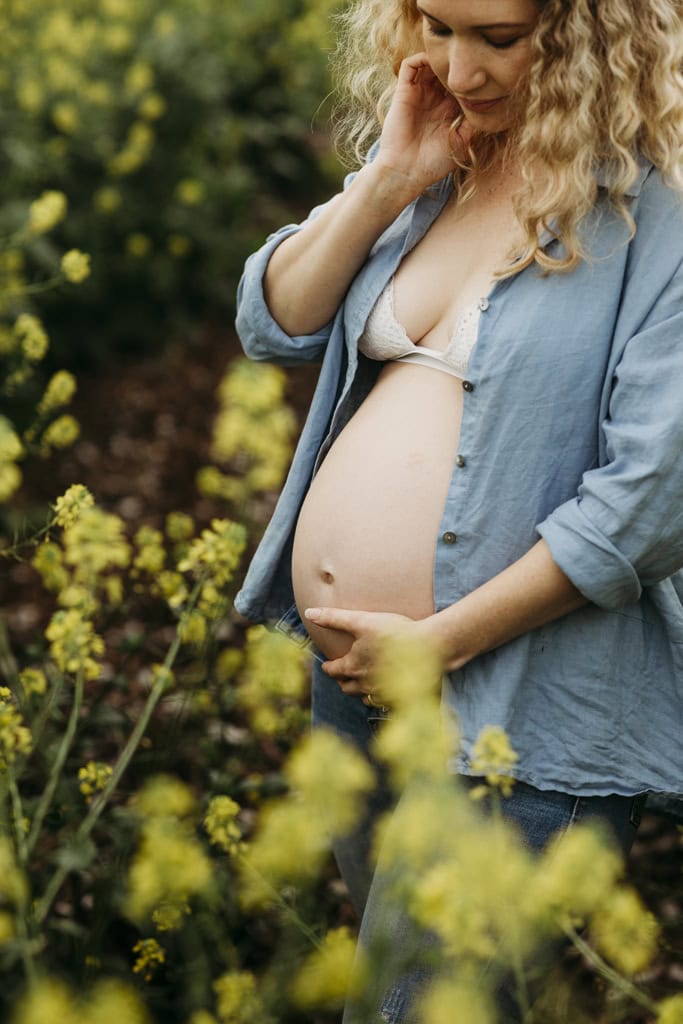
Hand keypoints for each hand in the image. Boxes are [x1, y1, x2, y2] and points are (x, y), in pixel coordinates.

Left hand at [304, 606, 415, 697]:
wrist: (430, 647)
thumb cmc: (396, 632)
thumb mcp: (362, 620)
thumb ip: (334, 618)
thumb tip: (309, 612)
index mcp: (353, 666)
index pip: (332, 671)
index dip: (329, 666)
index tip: (329, 663)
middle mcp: (364, 684)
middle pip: (346, 687)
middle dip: (342, 679)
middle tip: (344, 672)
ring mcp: (382, 693)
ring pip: (363, 697)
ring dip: (360, 689)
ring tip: (363, 679)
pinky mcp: (398, 697)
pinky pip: (382, 702)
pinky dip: (379, 696)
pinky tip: (384, 687)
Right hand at [374, 53, 473, 192]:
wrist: (406, 172)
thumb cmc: (433, 163)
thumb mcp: (462, 142)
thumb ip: (475, 122)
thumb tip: (491, 103)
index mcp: (447, 109)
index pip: (460, 83)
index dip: (470, 76)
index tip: (482, 75)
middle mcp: (432, 99)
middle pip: (445, 70)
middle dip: (456, 64)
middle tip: (468, 63)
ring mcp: (417, 94)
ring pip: (428, 63)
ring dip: (439, 58)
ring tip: (451, 62)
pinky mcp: (403, 93)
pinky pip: (409, 65)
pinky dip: (421, 58)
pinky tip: (434, 64)